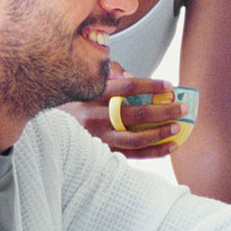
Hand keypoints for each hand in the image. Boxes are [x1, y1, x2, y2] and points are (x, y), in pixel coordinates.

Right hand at [58, 63, 187, 158]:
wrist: (48, 128)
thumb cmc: (73, 102)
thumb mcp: (86, 82)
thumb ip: (109, 74)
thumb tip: (133, 77)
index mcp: (91, 95)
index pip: (126, 87)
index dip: (150, 85)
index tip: (168, 85)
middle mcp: (94, 117)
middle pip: (135, 113)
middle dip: (163, 110)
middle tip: (181, 107)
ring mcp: (98, 138)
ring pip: (135, 138)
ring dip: (160, 133)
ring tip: (178, 127)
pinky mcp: (102, 153)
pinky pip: (132, 155)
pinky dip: (154, 152)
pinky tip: (170, 146)